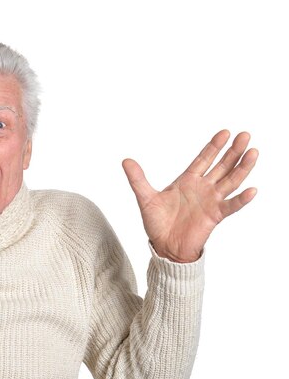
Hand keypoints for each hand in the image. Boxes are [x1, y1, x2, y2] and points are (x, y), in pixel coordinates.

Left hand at [122, 130, 257, 262]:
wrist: (164, 246)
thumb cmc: (157, 223)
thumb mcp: (145, 198)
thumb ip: (137, 179)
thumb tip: (125, 161)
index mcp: (187, 181)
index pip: (204, 159)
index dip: (214, 146)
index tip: (225, 132)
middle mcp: (202, 188)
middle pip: (222, 166)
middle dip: (233, 151)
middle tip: (245, 135)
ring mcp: (210, 201)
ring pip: (231, 181)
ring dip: (242, 168)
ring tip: (253, 153)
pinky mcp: (214, 216)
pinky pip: (231, 206)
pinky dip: (241, 199)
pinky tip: (251, 190)